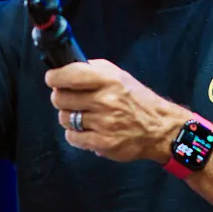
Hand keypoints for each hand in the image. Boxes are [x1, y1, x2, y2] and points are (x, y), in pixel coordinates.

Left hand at [46, 59, 188, 162]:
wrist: (159, 128)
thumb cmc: (137, 100)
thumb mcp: (120, 75)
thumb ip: (94, 69)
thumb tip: (67, 68)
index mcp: (109, 80)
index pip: (70, 75)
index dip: (55, 77)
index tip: (53, 78)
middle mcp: (105, 100)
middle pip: (60, 98)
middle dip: (61, 98)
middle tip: (71, 99)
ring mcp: (103, 123)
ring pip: (65, 118)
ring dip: (70, 117)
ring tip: (83, 116)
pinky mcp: (102, 143)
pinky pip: (72, 137)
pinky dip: (76, 134)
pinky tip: (88, 130)